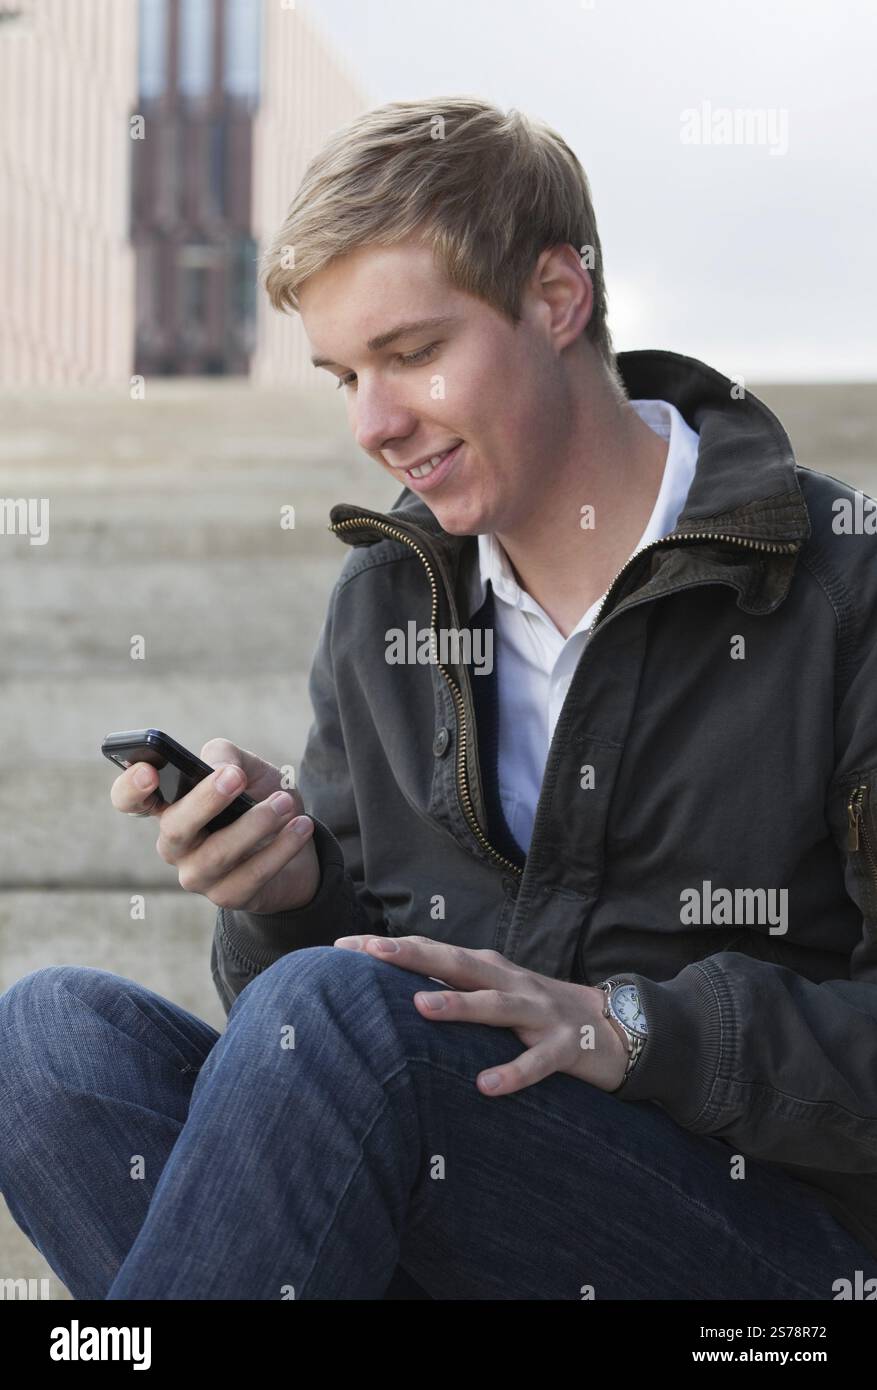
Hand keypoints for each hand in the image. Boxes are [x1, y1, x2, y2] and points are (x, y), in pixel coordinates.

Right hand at [110, 737, 320, 913]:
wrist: (295, 838)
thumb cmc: (259, 798)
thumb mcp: (248, 769)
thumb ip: (228, 758)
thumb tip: (221, 766)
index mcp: (170, 806)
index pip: (130, 799)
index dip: (130, 787)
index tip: (149, 771)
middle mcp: (175, 843)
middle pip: (175, 828)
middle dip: (205, 801)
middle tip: (235, 777)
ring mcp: (197, 874)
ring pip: (217, 854)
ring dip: (255, 824)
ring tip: (285, 802)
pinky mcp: (228, 895)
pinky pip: (252, 874)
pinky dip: (281, 848)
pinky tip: (300, 826)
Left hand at [333, 934, 629, 1095]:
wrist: (618, 1027)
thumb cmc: (541, 1012)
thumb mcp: (497, 994)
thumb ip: (454, 989)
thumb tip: (394, 992)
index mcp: (490, 970)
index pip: (433, 953)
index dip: (391, 948)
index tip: (343, 944)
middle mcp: (511, 983)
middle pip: (458, 964)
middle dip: (414, 956)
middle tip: (370, 952)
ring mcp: (540, 1013)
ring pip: (495, 1006)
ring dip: (458, 1005)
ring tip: (419, 1007)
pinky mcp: (567, 1046)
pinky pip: (538, 1061)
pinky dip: (514, 1071)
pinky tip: (487, 1087)